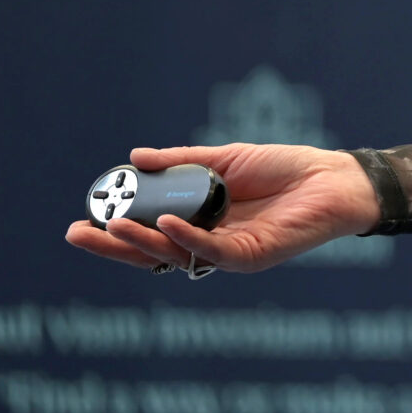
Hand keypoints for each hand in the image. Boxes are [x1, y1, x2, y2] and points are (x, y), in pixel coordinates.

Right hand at [65, 143, 382, 274]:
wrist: (334, 175)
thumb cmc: (284, 168)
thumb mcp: (224, 160)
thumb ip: (181, 163)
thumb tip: (134, 158)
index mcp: (201, 222)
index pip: (149, 233)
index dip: (116, 229)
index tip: (83, 218)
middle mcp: (211, 243)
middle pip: (153, 252)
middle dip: (114, 245)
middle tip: (77, 233)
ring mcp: (230, 253)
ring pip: (178, 255)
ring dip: (143, 242)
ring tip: (113, 225)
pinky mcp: (254, 255)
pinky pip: (215, 251)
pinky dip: (189, 239)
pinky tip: (167, 225)